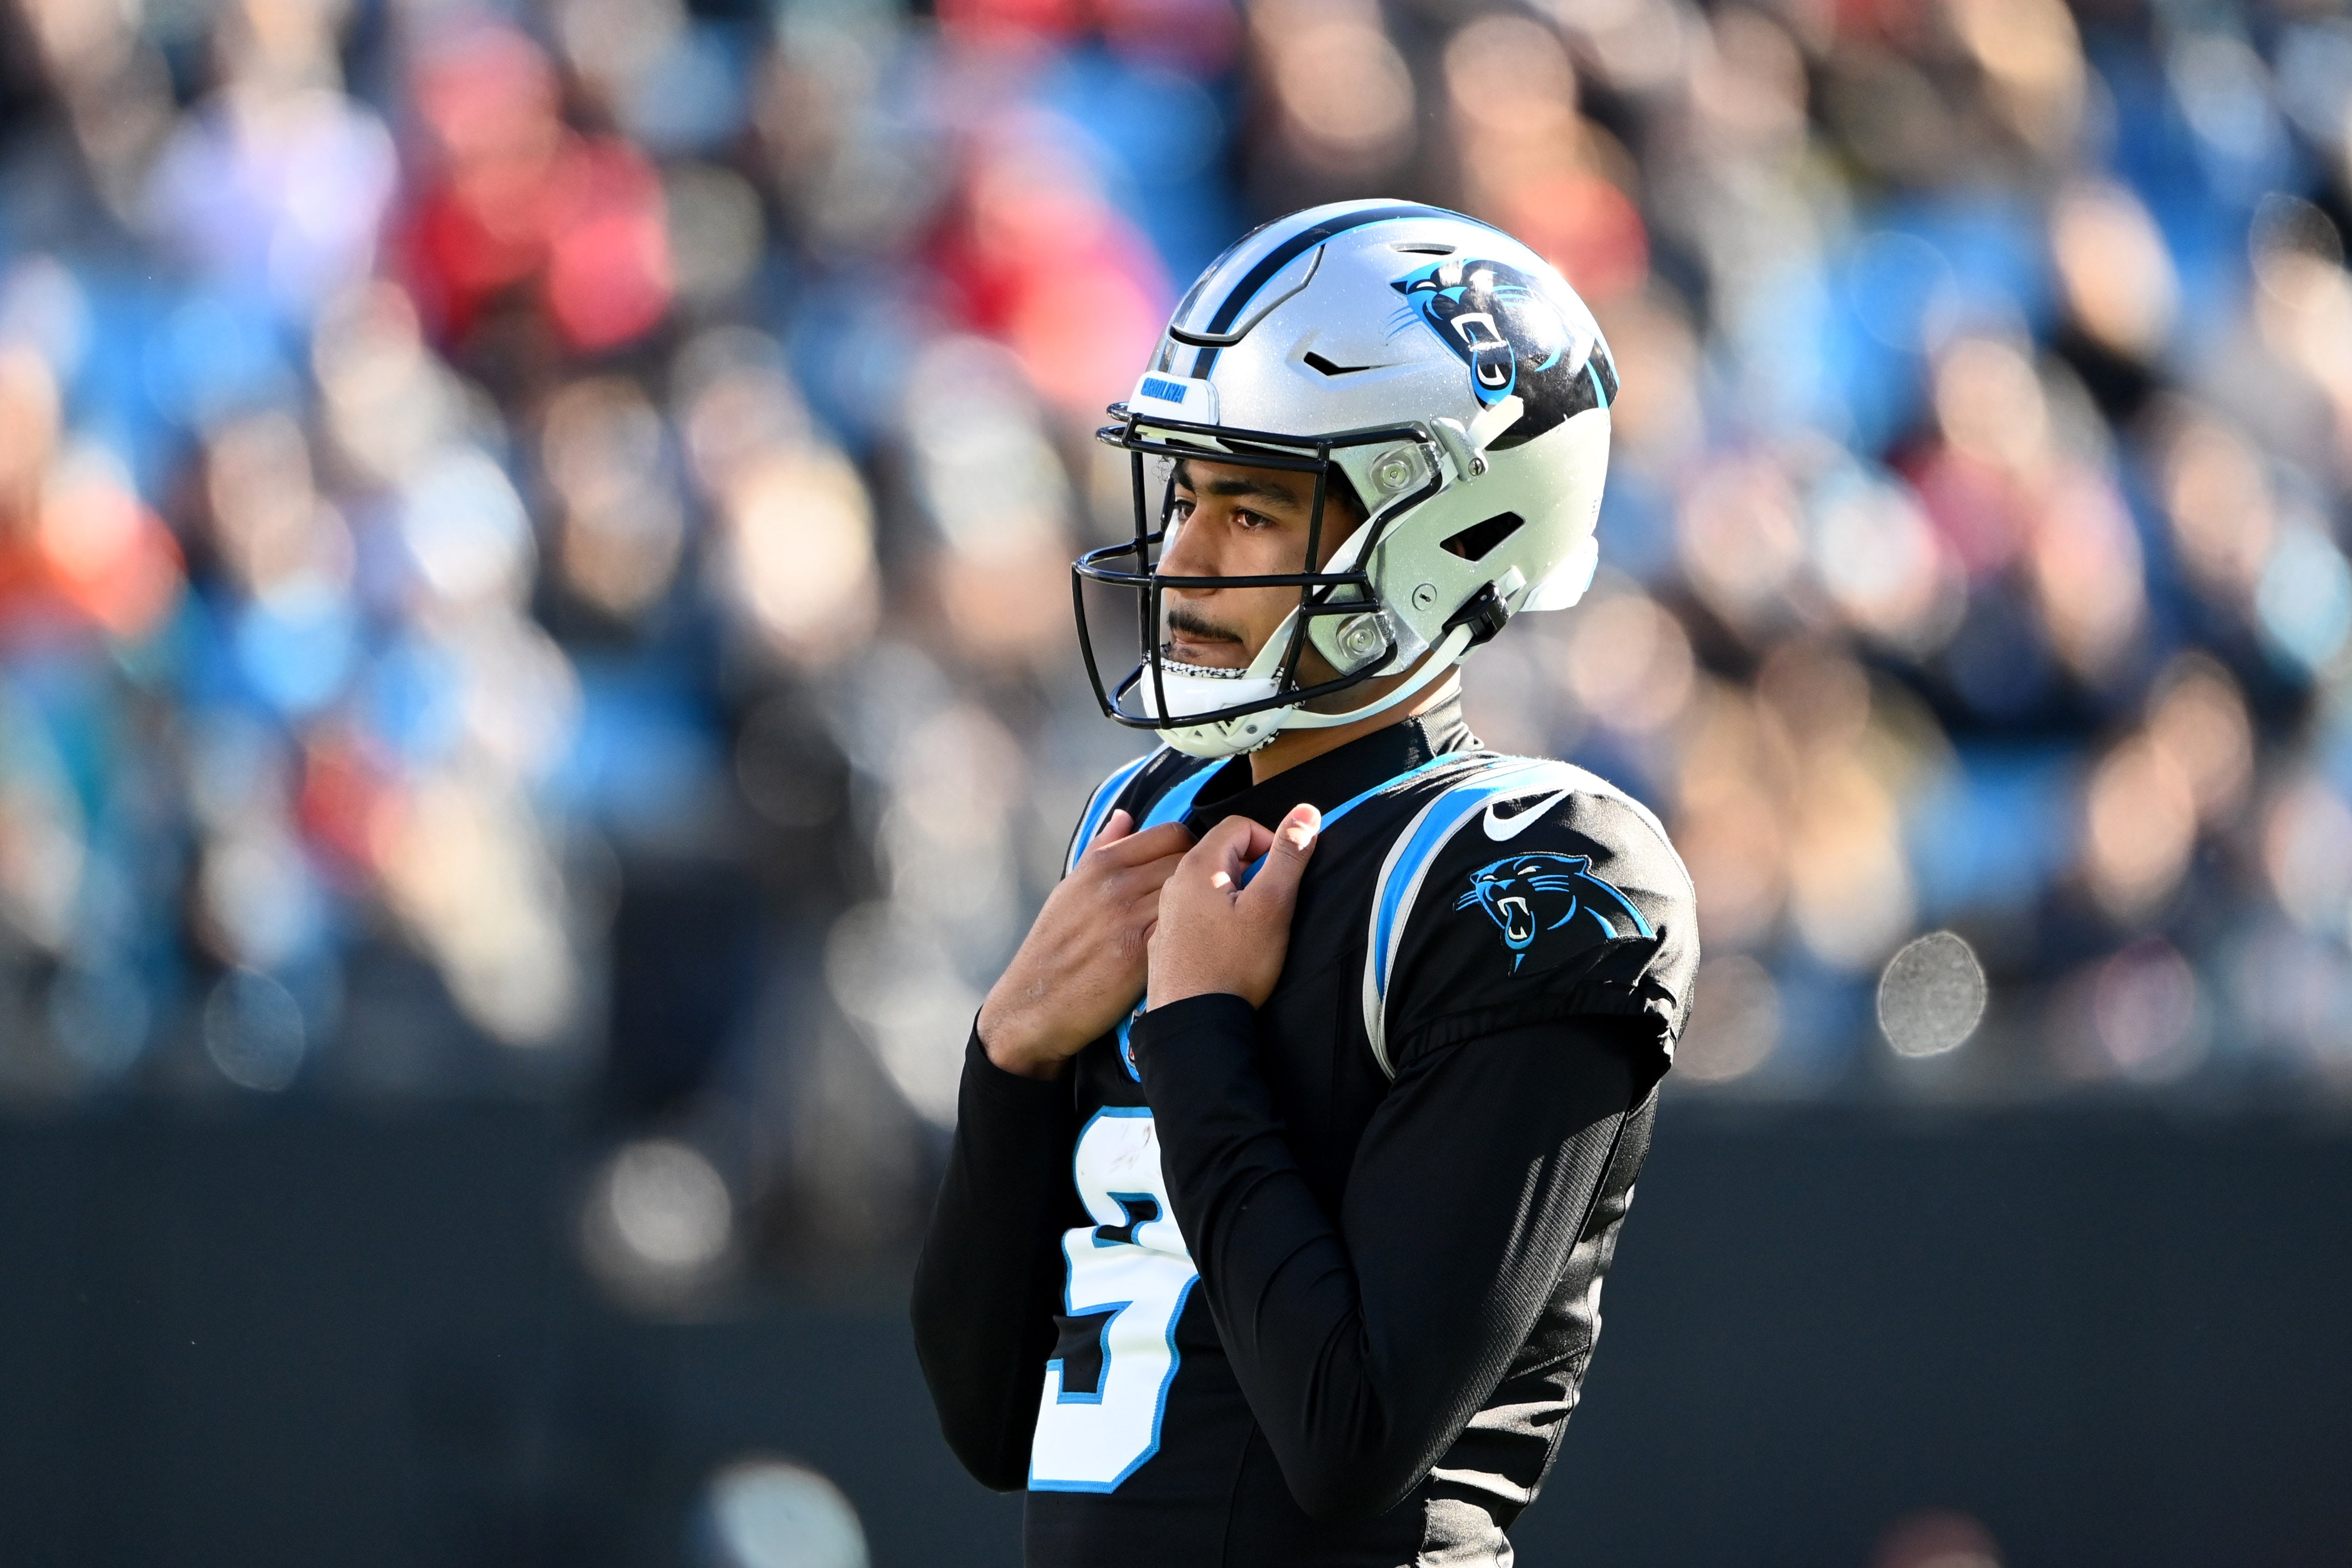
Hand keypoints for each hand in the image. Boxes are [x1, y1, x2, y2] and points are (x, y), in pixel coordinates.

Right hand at [978, 810, 1194, 1078]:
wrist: (1034, 1004)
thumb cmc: (1053, 948)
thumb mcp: (1069, 888)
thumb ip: (1100, 849)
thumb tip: (1126, 816)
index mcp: (1100, 864)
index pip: (1170, 833)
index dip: (1192, 849)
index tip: (1196, 868)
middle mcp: (1116, 884)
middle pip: (1189, 859)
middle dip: (1205, 874)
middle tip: (1210, 895)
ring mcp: (1129, 917)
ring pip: (1193, 891)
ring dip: (1206, 904)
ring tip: (1206, 920)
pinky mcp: (1142, 952)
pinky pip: (1186, 926)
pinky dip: (1196, 930)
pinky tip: (1196, 943)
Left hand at [1147, 804, 1320, 1010]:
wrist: (1194, 1023)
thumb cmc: (1235, 965)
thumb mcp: (1272, 905)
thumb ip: (1289, 855)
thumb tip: (1306, 811)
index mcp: (1197, 866)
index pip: (1239, 825)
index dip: (1271, 842)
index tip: (1283, 875)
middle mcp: (1173, 883)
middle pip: (1222, 853)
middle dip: (1254, 868)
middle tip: (1271, 904)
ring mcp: (1165, 912)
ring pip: (1208, 884)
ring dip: (1235, 893)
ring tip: (1251, 927)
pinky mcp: (1164, 940)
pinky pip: (1194, 912)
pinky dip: (1215, 917)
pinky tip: (1226, 947)